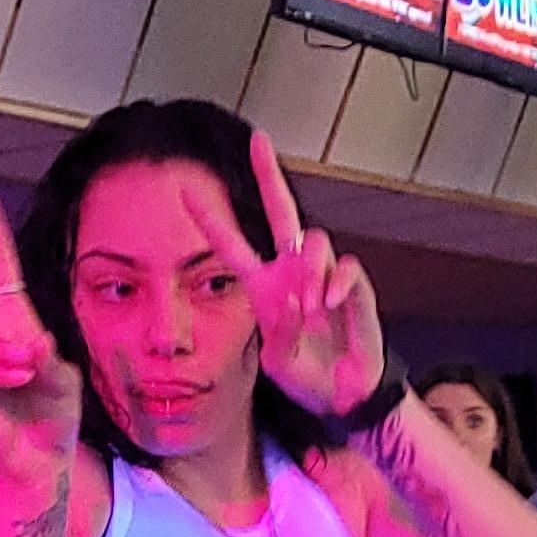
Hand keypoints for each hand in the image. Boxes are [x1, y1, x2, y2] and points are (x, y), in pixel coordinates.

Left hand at [182, 129, 386, 423]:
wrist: (344, 394)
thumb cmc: (306, 378)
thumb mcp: (278, 362)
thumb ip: (279, 332)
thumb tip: (294, 299)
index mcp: (263, 287)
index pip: (232, 246)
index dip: (210, 220)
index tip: (184, 191)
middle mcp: (291, 271)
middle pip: (280, 211)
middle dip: (268, 175)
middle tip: (259, 141)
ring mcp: (322, 274)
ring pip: (313, 242)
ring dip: (310, 274)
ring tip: (312, 311)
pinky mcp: (352, 284)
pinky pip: (344, 267)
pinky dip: (336, 284)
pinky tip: (330, 305)